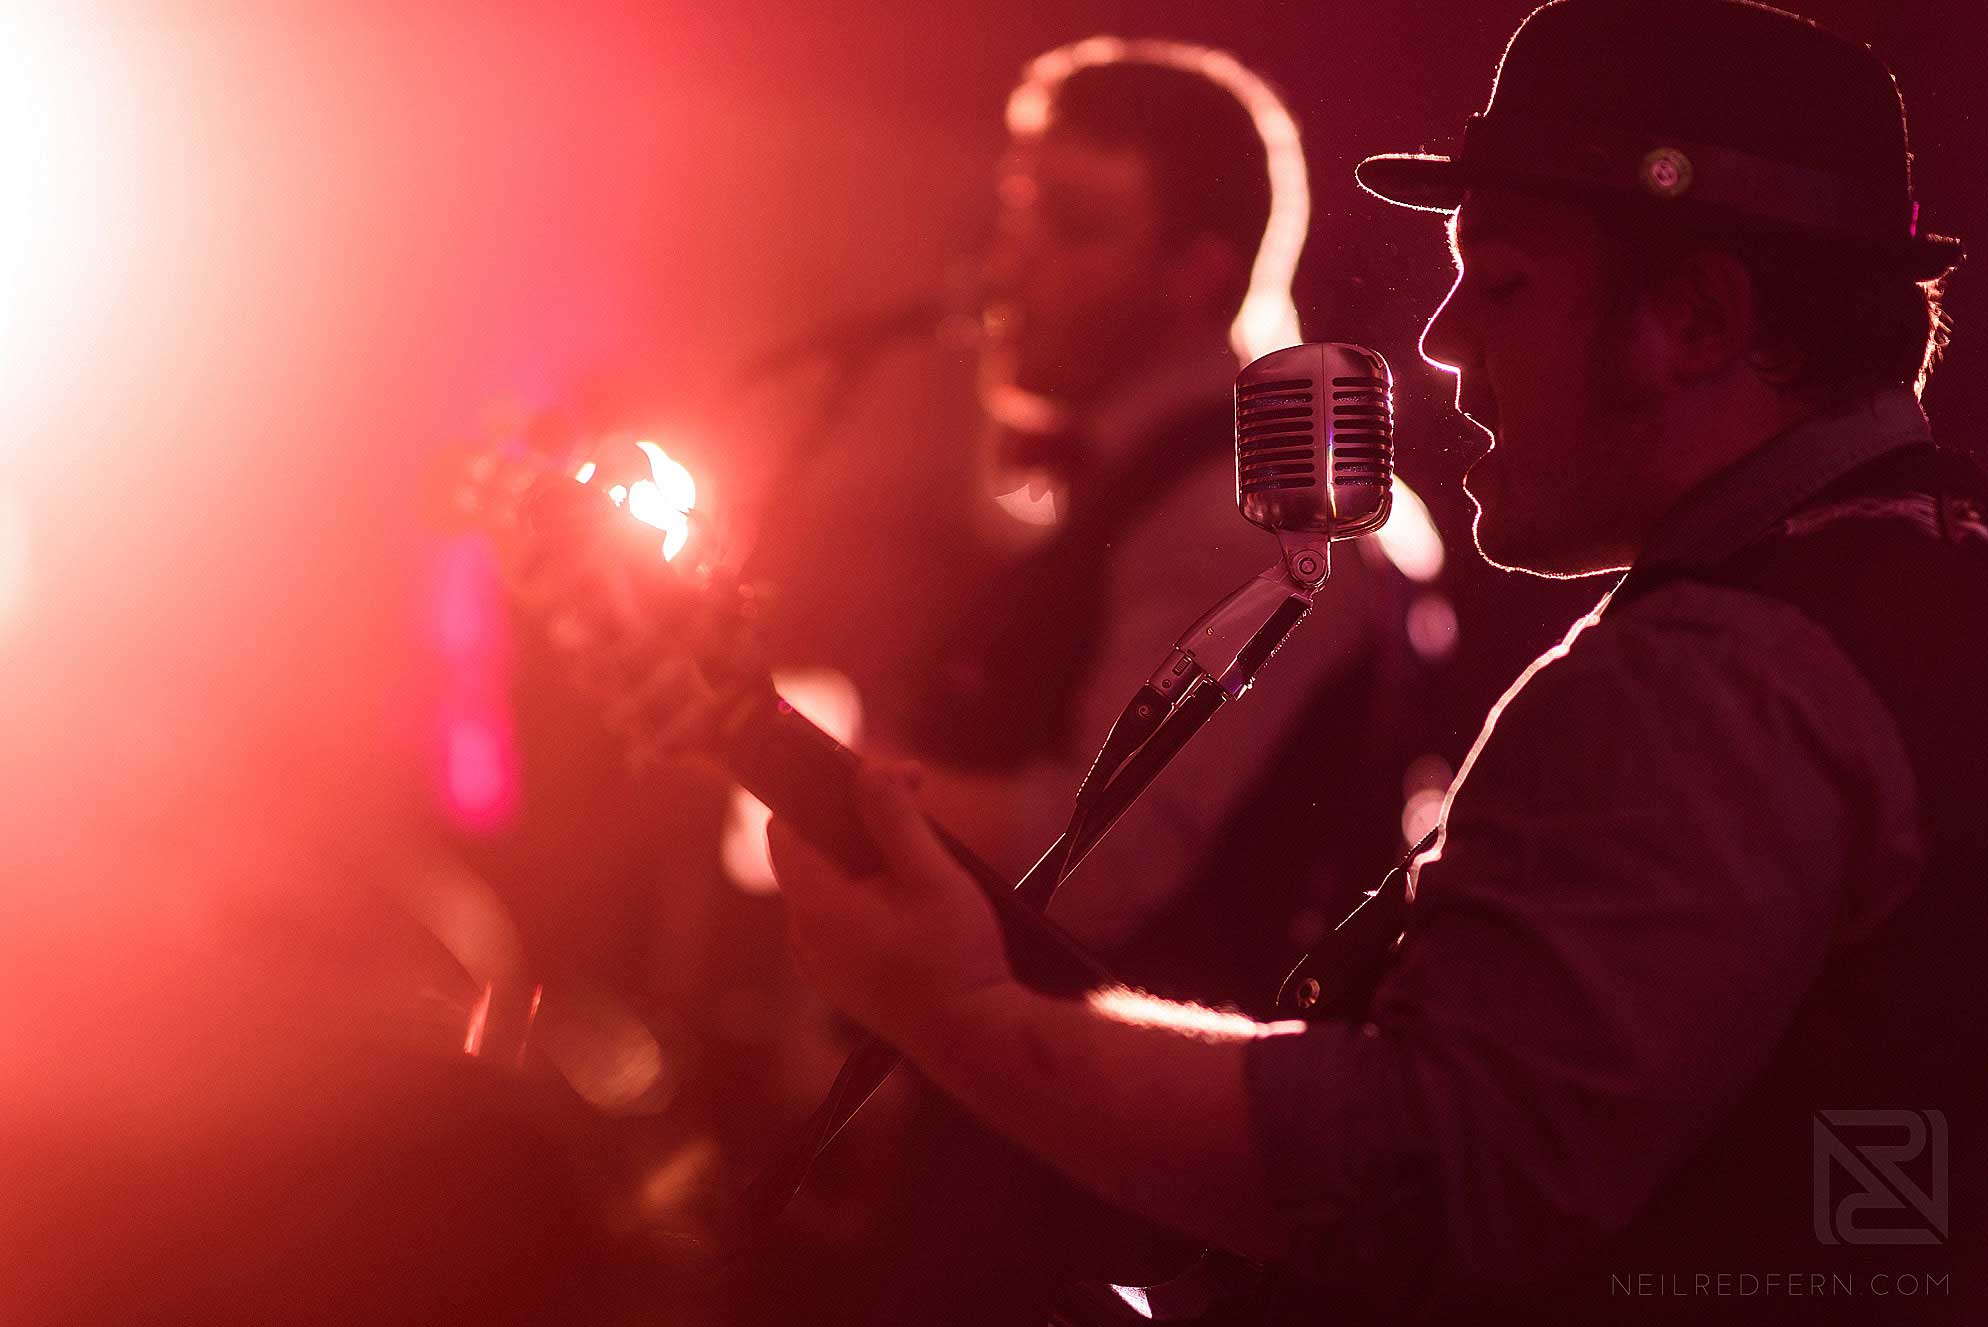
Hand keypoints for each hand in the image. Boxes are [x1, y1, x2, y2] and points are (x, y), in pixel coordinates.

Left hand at [768, 761, 1015, 1046]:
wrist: (973, 1036)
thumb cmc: (955, 957)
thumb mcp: (930, 874)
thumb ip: (893, 816)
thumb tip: (869, 768)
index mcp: (814, 908)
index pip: (785, 828)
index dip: (823, 793)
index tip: (875, 782)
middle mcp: (802, 939)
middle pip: (808, 856)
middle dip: (854, 825)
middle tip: (913, 809)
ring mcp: (817, 966)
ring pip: (825, 888)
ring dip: (862, 863)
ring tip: (916, 858)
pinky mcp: (838, 981)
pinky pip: (836, 922)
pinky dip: (864, 900)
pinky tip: (908, 901)